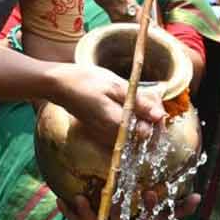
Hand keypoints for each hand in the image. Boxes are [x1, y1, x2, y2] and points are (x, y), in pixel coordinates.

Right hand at [48, 63, 165, 146]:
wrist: (59, 84)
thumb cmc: (86, 81)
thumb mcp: (116, 86)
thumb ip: (139, 103)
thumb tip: (160, 116)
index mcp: (117, 124)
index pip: (147, 133)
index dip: (156, 120)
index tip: (156, 105)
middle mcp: (110, 135)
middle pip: (140, 138)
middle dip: (150, 122)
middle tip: (150, 102)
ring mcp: (103, 136)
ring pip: (131, 136)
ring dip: (140, 122)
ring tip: (140, 104)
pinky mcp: (98, 133)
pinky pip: (120, 134)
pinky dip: (128, 124)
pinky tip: (127, 109)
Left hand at [58, 191, 200, 219]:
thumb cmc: (141, 219)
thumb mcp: (159, 214)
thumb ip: (178, 209)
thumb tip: (199, 198)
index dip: (155, 209)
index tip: (155, 193)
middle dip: (119, 210)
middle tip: (124, 194)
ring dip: (89, 214)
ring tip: (82, 198)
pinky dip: (70, 213)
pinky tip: (62, 199)